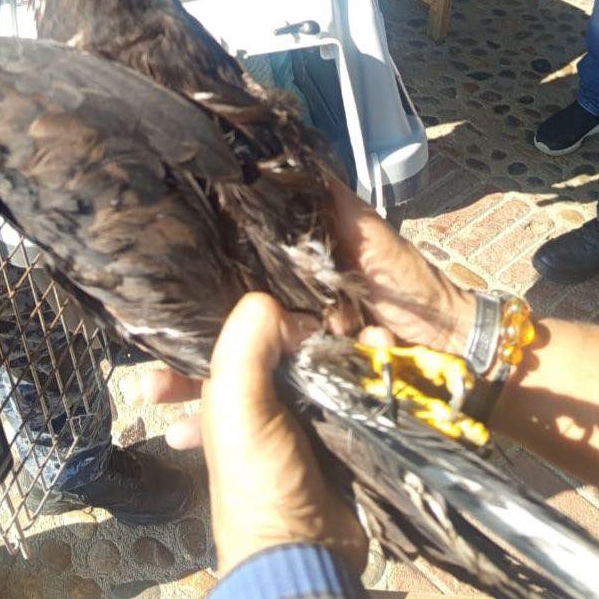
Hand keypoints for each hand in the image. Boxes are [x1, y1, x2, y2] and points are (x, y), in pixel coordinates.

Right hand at [147, 180, 476, 420]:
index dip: (193, 292)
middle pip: (220, 338)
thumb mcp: (371, 239)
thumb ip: (333, 206)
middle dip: (178, 352)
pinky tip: (184, 438)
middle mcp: (282, 325)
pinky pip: (256, 414)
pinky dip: (221, 429)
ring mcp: (291, 367)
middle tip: (139, 374)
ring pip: (229, 378)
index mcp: (291, 283)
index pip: (230, 285)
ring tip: (150, 401)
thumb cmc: (413, 291)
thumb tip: (286, 161)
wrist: (458, 361)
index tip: (149, 297)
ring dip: (189, 392)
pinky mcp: (304, 402)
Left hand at [149, 293, 367, 574]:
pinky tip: (388, 355)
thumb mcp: (237, 405)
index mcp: (233, 386)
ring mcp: (311, 412)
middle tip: (350, 319)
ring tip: (377, 339)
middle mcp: (270, 393)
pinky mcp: (347, 429)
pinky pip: (363, 385)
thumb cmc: (259, 480)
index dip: (277, 308)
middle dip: (327, 325)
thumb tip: (274, 301)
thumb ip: (245, 345)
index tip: (305, 288)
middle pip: (301, 339)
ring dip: (358, 344)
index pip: (252, 328)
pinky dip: (377, 369)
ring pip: (336, 357)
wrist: (307, 553)